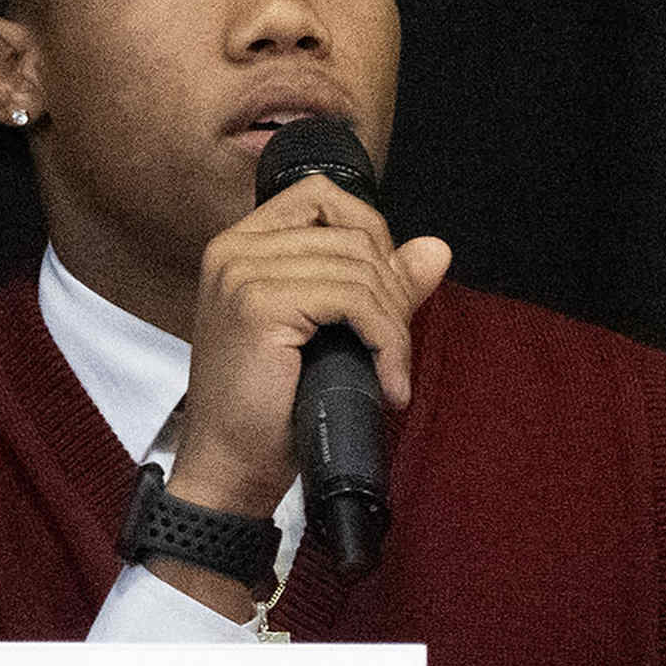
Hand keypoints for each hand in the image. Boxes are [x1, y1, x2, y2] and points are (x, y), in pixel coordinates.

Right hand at [168, 170, 456, 514]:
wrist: (230, 469)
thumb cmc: (269, 409)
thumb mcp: (329, 334)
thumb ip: (378, 285)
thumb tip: (435, 248)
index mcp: (240, 247)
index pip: (321, 196)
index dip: (370, 234)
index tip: (384, 294)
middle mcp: (234, 250)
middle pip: (351, 233)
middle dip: (393, 291)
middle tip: (395, 350)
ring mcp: (242, 274)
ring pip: (360, 269)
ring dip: (394, 325)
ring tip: (392, 372)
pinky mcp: (259, 304)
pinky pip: (354, 300)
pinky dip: (386, 340)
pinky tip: (386, 380)